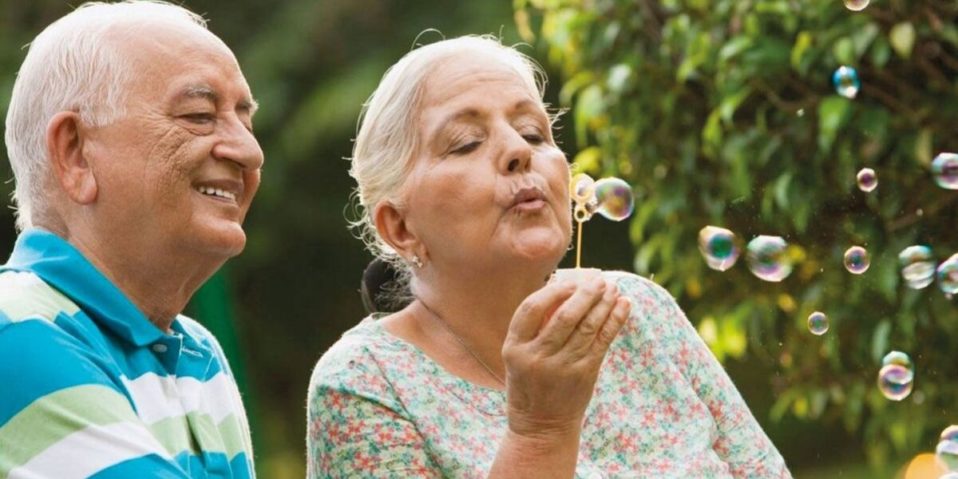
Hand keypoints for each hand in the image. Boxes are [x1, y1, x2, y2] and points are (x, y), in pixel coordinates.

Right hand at [501, 270, 631, 438]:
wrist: (541, 426)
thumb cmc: (529, 384)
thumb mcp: (516, 357)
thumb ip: (533, 328)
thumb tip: (563, 288)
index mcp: (515, 348)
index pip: (531, 309)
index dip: (552, 291)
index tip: (569, 281)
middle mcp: (538, 357)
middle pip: (565, 315)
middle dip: (585, 293)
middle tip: (598, 278)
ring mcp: (563, 366)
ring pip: (588, 326)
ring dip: (604, 303)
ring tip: (613, 287)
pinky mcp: (585, 374)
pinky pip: (603, 341)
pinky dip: (615, 320)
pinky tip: (624, 305)